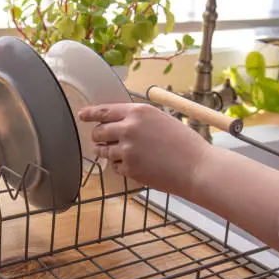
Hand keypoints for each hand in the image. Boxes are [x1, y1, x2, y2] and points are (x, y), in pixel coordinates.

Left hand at [78, 103, 211, 196]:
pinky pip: (115, 167)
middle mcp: (129, 128)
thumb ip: (139, 119)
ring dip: (108, 152)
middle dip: (99, 136)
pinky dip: (122, 167)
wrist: (197, 167)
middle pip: (99, 131)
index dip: (90, 113)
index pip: (104, 110)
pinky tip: (138, 165)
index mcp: (138, 112)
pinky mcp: (129, 168)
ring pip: (103, 151)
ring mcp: (127, 149)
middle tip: (105, 140)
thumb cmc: (184, 143)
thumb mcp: (161, 119)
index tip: (82, 115)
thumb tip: (120, 122)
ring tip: (124, 154)